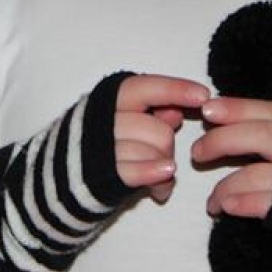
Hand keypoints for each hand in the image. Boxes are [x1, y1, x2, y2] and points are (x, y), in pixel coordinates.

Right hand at [115, 74, 208, 203]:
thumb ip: (154, 110)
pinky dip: (154, 174)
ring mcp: (102, 147)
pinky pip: (136, 171)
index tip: (204, 96)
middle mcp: (104, 118)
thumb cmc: (107, 139)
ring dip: (163, 166)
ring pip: (152, 151)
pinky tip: (164, 183)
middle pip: (158, 129)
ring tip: (161, 174)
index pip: (147, 88)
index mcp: (111, 97)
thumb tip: (177, 112)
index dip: (176, 90)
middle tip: (162, 153)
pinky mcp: (105, 174)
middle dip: (167, 143)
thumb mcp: (128, 117)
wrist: (67, 173)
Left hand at [192, 96, 271, 218]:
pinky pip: (265, 203)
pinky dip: (242, 202)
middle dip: (222, 141)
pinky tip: (226, 207)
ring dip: (226, 185)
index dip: (236, 109)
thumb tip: (229, 119)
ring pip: (256, 174)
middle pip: (259, 136)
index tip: (207, 109)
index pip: (267, 111)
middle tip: (196, 152)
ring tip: (211, 201)